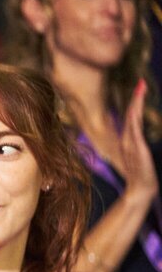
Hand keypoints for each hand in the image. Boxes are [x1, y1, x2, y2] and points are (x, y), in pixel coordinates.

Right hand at [121, 79, 157, 204]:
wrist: (140, 189)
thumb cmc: (143, 175)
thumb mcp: (142, 158)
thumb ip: (140, 147)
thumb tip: (141, 140)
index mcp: (129, 140)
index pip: (132, 118)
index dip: (136, 103)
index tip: (140, 89)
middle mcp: (127, 139)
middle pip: (131, 114)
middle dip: (136, 98)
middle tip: (141, 83)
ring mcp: (130, 142)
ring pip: (132, 118)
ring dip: (136, 103)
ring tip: (140, 89)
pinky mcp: (136, 147)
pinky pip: (134, 128)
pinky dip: (135, 117)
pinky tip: (135, 108)